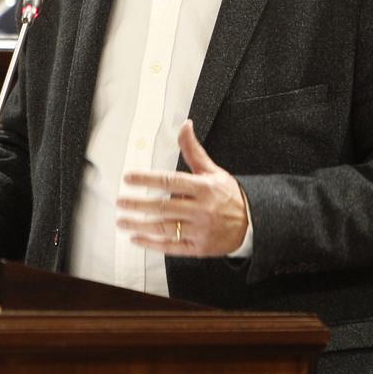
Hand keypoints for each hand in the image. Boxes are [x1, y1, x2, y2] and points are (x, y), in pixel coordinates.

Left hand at [116, 120, 248, 256]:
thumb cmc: (228, 195)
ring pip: (165, 228)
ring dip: (140, 225)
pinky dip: (152, 244)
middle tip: (120, 202)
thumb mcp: (212, 171)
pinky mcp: (198, 247)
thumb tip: (185, 126)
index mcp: (203, 188)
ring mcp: (199, 230)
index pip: (170, 181)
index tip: (128, 178)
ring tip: (122, 221)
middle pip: (164, 206)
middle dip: (138, 204)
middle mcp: (201, 209)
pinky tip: (136, 239)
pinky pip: (171, 247)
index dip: (147, 179)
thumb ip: (193, 151)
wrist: (252, 223)